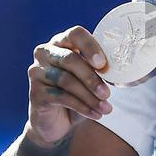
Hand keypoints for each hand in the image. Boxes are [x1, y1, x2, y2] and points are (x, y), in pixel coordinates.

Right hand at [26, 26, 111, 145]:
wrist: (58, 121)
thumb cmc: (78, 93)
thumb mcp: (89, 77)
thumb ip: (98, 69)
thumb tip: (119, 69)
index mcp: (62, 42)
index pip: (75, 34)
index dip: (90, 46)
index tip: (103, 64)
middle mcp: (45, 53)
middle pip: (70, 59)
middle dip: (91, 77)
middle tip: (107, 93)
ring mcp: (36, 72)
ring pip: (66, 80)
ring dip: (89, 96)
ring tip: (105, 108)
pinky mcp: (35, 92)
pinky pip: (61, 97)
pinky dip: (82, 107)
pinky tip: (95, 114)